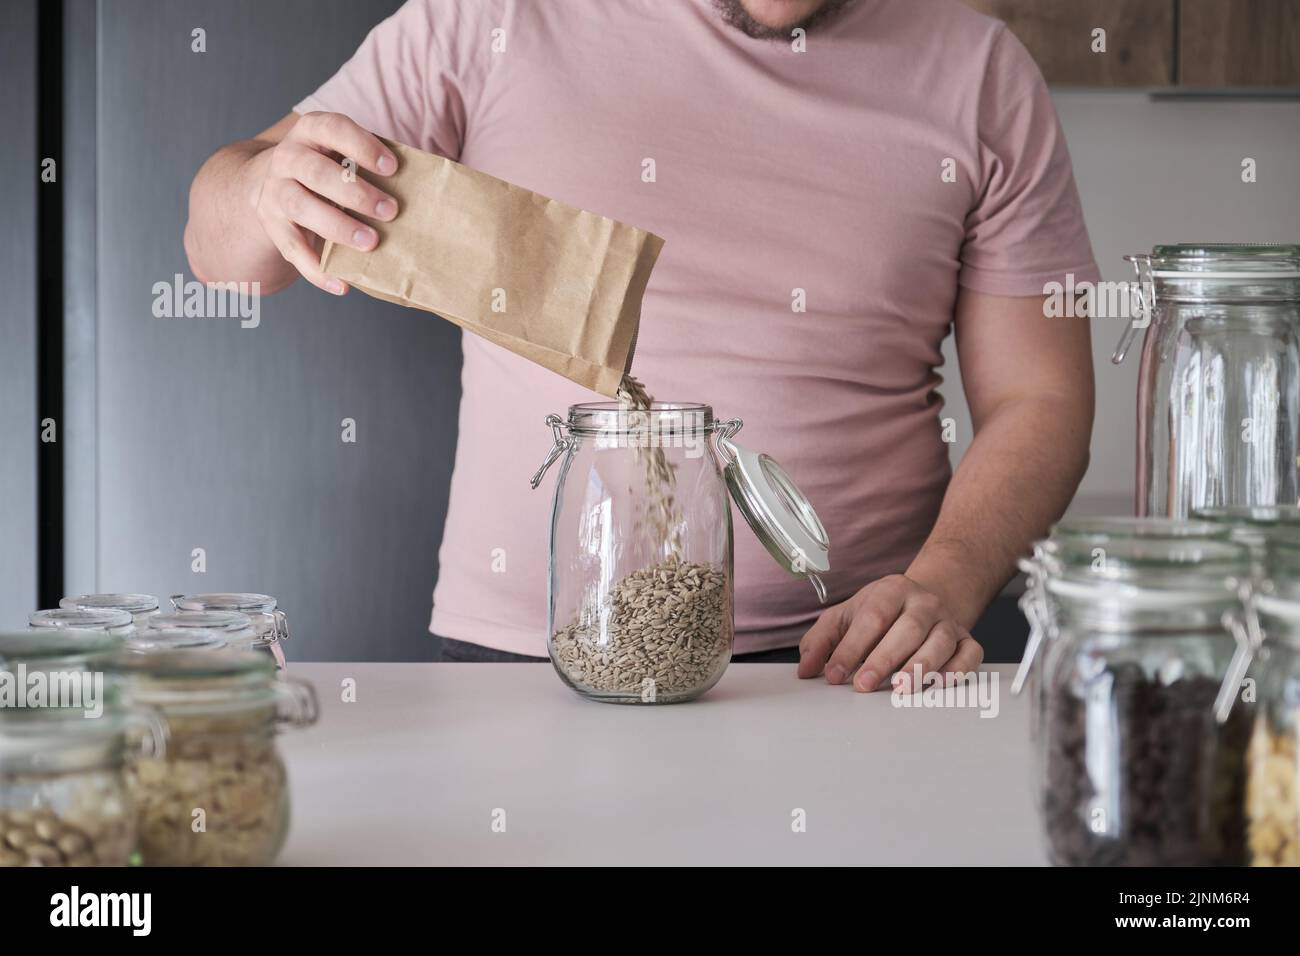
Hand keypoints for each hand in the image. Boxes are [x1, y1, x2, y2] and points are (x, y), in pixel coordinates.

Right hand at [252, 111, 398, 293]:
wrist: (276, 183)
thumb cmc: (329, 168)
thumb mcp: (343, 153)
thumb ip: (372, 164)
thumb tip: (424, 187)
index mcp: (311, 131)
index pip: (333, 129)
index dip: (362, 146)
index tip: (392, 168)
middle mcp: (287, 158)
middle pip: (316, 172)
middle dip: (355, 192)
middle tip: (391, 210)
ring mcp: (275, 192)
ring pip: (301, 206)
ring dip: (338, 226)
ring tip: (371, 243)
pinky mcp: (273, 225)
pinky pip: (293, 249)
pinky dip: (317, 270)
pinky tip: (342, 284)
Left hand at [796, 574, 983, 691]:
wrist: (924, 600)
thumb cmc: (880, 613)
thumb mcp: (845, 616)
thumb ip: (821, 640)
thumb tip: (807, 669)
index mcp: (891, 590)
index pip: (872, 617)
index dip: (852, 647)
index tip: (834, 673)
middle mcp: (923, 603)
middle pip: (907, 629)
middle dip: (883, 659)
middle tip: (863, 684)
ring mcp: (948, 622)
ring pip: (939, 643)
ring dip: (920, 667)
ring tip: (899, 688)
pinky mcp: (966, 640)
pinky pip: (969, 655)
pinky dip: (958, 670)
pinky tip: (938, 685)